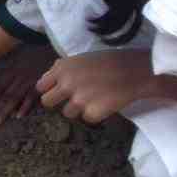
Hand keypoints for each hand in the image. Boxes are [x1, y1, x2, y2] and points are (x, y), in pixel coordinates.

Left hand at [0, 45, 55, 126]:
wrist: (54, 43)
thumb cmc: (36, 50)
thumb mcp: (20, 55)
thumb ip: (12, 67)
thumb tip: (1, 79)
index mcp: (12, 68)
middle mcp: (18, 76)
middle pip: (5, 94)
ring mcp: (30, 80)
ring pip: (15, 97)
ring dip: (6, 110)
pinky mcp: (41, 83)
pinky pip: (31, 96)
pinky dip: (25, 106)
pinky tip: (18, 116)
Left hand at [36, 49, 153, 123]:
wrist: (136, 71)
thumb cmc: (110, 61)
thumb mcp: (80, 58)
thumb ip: (63, 69)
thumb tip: (50, 78)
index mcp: (62, 69)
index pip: (40, 86)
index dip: (49, 89)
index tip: (56, 90)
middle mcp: (66, 84)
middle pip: (46, 102)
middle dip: (57, 102)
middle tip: (71, 99)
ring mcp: (78, 100)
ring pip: (67, 113)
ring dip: (78, 108)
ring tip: (94, 98)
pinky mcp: (92, 113)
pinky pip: (86, 118)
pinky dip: (94, 114)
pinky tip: (105, 103)